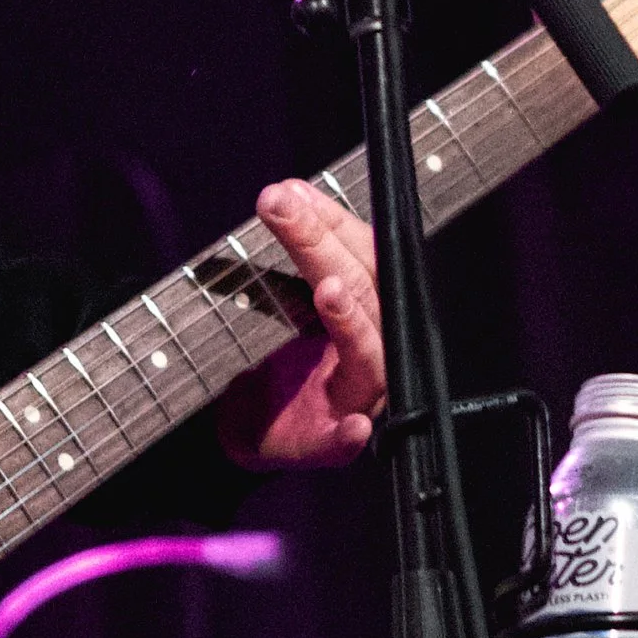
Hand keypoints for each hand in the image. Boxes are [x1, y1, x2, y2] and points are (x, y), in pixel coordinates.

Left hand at [216, 179, 386, 469]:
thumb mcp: (291, 296)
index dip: (333, 222)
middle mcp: (375, 351)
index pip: (364, 256)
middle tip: (281, 208)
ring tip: (330, 291)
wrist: (262, 427)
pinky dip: (351, 436)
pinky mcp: (331, 445)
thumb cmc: (289, 359)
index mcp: (371, 312)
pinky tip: (355, 427)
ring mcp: (357, 400)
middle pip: (365, 294)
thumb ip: (303, 250)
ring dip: (351, 324)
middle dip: (322, 248)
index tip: (295, 191)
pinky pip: (347, 443)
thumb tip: (291, 191)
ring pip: (367, 357)